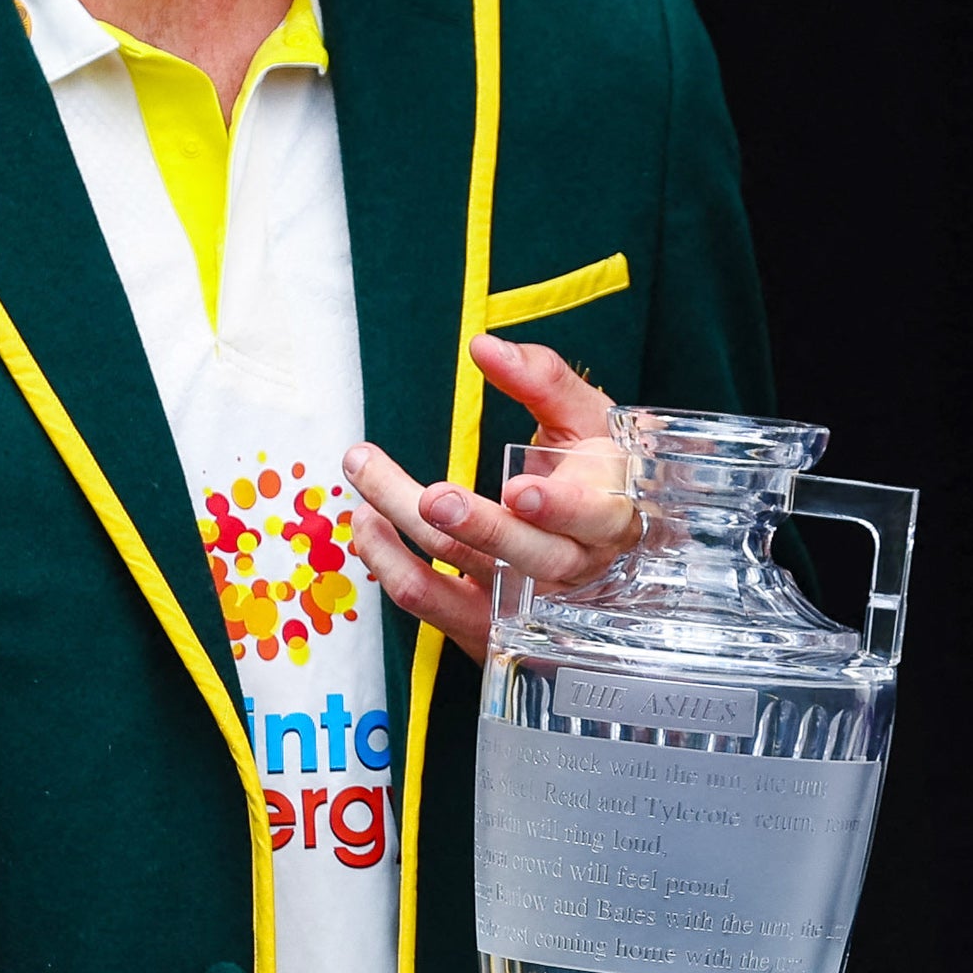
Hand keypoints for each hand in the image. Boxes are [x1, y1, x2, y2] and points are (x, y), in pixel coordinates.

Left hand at [344, 335, 639, 656]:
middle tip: (431, 497)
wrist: (600, 552)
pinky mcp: (483, 625)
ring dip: (403, 524)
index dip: (558, 509)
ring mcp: (525, 605)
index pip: (590, 519)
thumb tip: (482, 346)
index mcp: (607, 513)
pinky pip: (427, 603)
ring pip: (460, 571)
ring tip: (365, 473)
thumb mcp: (585, 418)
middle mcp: (571, 568)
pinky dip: (388, 561)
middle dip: (477, 527)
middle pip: (523, 556)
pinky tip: (367, 520)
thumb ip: (541, 378)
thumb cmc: (593, 473)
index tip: (520, 489)